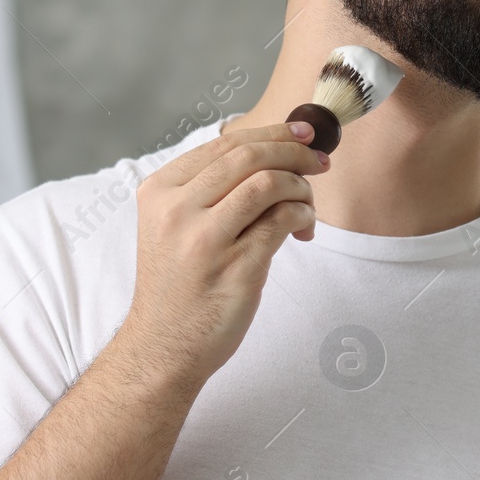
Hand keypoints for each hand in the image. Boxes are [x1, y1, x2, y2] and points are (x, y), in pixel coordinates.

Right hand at [121, 121, 327, 384]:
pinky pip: (282, 220)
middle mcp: (177, 210)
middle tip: (320, 161)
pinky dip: (302, 214)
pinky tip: (304, 226)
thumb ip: (212, 190)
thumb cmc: (179, 285)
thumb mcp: (175, 226)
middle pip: (248, 156)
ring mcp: (205, 238)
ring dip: (301, 186)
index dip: (271, 133)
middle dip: (294, 152)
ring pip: (268, 183)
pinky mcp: (236, 266)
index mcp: (160, 191)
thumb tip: (275, 152)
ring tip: (308, 204)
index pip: (224, 144)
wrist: (163, 347)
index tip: (303, 134)